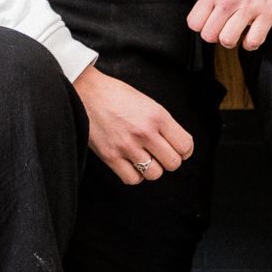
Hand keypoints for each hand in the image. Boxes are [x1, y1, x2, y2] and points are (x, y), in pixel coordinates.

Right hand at [73, 66, 193, 184]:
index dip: (184, 150)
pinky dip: (134, 175)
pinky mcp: (110, 156)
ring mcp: (127, 145)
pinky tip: (131, 164)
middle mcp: (145, 132)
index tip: (178, 150)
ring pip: (155, 174)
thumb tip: (175, 144)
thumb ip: (163, 123)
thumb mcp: (147, 103)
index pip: (185, 145)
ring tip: (144, 158)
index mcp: (157, 116)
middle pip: (173, 163)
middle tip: (160, 154)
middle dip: (169, 160)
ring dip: (152, 169)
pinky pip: (132, 179)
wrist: (86, 92)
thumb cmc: (116, 95)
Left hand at [186, 0, 271, 50]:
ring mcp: (248, 7)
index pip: (194, 23)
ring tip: (238, 32)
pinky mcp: (267, 14)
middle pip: (208, 35)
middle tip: (225, 28)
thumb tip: (204, 21)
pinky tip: (252, 34)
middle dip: (216, 36)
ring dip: (233, 40)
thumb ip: (211, 0)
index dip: (203, 27)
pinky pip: (253, 41)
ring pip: (227, 40)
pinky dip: (251, 43)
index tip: (211, 24)